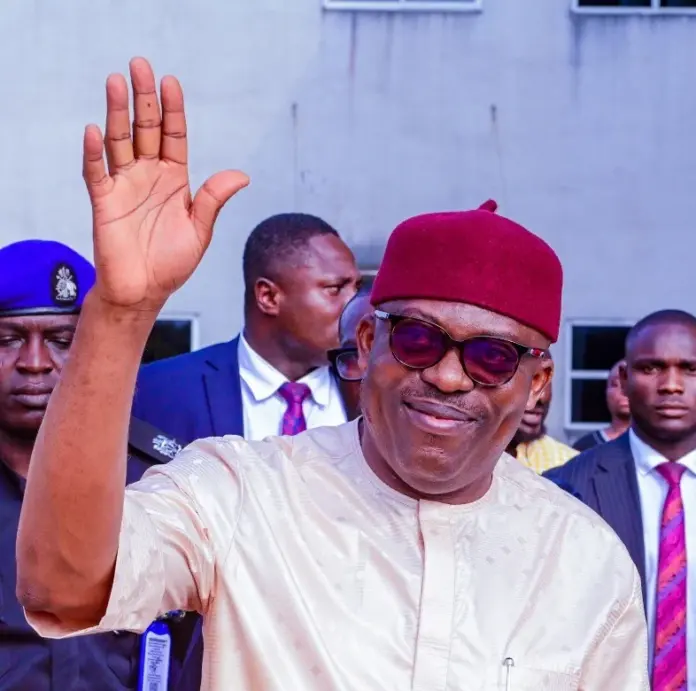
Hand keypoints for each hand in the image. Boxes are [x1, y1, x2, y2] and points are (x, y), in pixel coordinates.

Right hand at [83, 57, 248, 310]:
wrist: (145, 291)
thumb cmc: (173, 262)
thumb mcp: (200, 229)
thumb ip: (214, 199)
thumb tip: (242, 174)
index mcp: (175, 179)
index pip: (174, 135)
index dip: (172, 110)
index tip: (170, 81)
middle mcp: (149, 175)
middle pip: (145, 129)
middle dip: (143, 99)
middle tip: (139, 65)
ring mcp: (125, 186)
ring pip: (119, 142)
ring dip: (116, 113)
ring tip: (116, 82)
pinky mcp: (104, 202)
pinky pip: (96, 173)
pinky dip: (94, 153)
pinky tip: (94, 130)